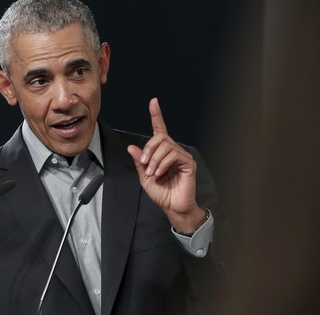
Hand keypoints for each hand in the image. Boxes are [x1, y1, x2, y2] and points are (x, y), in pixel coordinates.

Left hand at [127, 98, 205, 233]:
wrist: (172, 207)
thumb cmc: (161, 193)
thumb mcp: (144, 177)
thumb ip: (140, 161)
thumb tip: (131, 147)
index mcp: (163, 153)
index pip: (160, 130)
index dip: (157, 116)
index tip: (153, 102)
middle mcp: (174, 151)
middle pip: (160, 138)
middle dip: (149, 150)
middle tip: (145, 165)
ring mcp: (182, 156)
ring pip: (166, 146)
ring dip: (154, 160)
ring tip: (152, 173)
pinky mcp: (188, 163)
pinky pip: (173, 155)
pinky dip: (163, 164)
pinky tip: (159, 174)